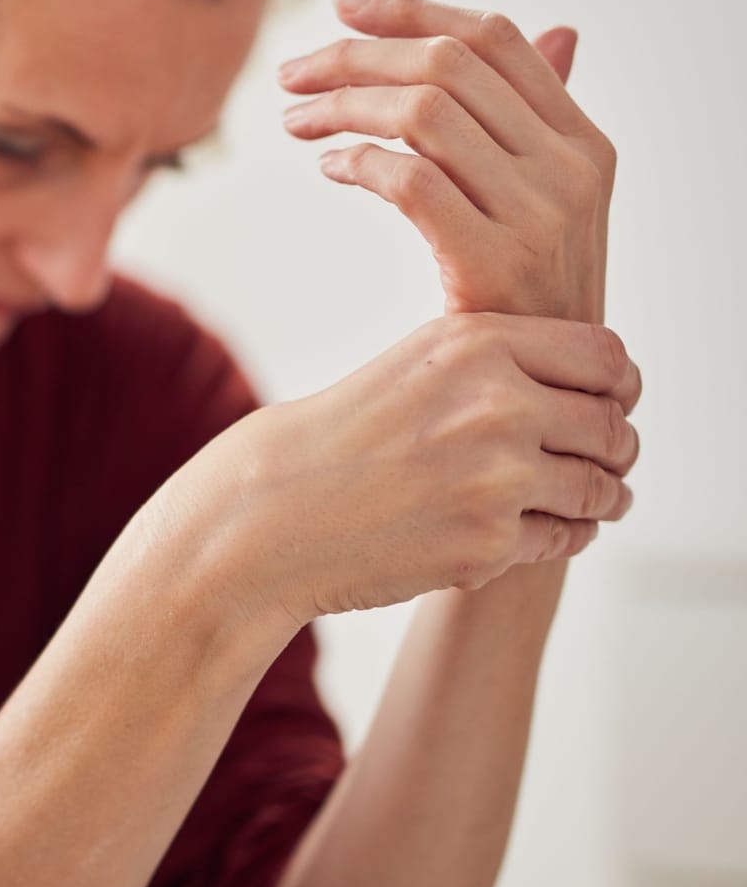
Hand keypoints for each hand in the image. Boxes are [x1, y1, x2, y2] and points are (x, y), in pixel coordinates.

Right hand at [131, 312, 640, 624]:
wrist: (266, 514)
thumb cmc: (336, 441)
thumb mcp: (416, 368)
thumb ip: (500, 364)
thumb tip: (607, 388)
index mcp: (477, 344)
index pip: (606, 358)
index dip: (620, 388)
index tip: (609, 407)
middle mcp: (496, 402)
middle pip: (613, 426)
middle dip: (612, 452)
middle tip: (598, 466)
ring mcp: (497, 476)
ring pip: (600, 489)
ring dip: (593, 501)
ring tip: (568, 505)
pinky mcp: (489, 542)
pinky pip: (562, 540)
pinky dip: (552, 540)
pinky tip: (514, 533)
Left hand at [276, 0, 617, 323]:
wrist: (549, 394)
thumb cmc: (529, 297)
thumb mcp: (554, 202)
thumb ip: (538, 122)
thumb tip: (557, 30)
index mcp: (582, 140)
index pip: (494, 39)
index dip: (412, 12)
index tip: (342, 11)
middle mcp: (570, 166)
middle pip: (446, 65)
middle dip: (355, 58)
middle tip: (290, 74)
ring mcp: (539, 214)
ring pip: (423, 113)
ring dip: (341, 106)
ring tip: (293, 122)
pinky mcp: (495, 261)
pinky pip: (410, 180)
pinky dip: (357, 162)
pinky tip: (329, 168)